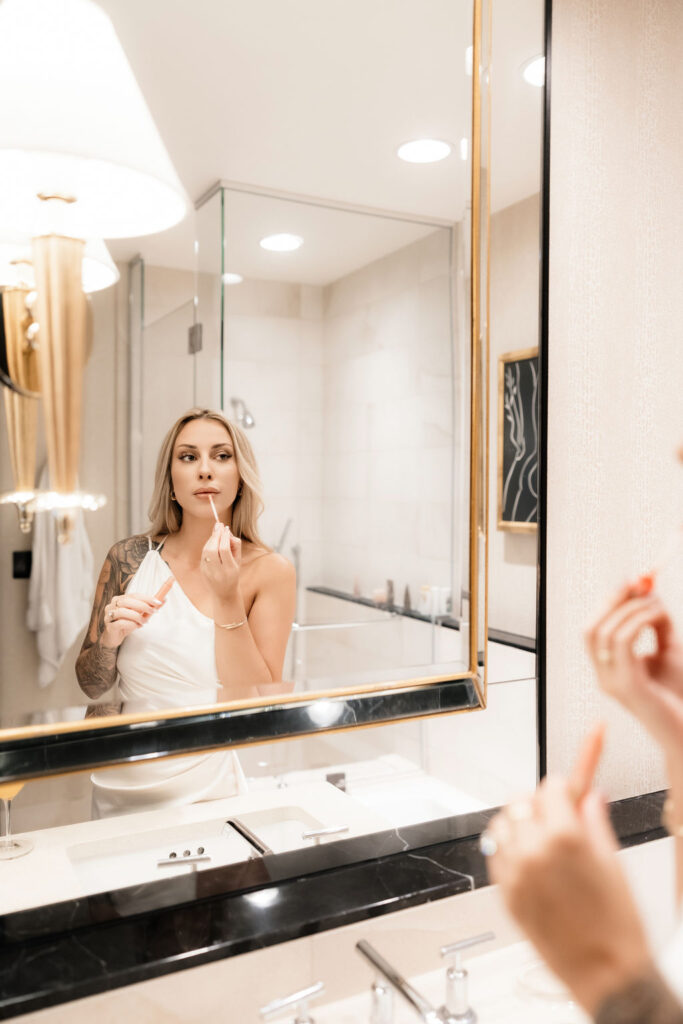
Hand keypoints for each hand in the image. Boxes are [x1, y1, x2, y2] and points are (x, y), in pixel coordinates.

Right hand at [100, 576, 172, 648]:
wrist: (114, 637)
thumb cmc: (127, 623)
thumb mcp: (140, 614)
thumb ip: (150, 607)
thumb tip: (164, 599)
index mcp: (120, 599)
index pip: (134, 595)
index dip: (147, 598)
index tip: (158, 602)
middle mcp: (112, 605)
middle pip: (127, 601)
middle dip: (143, 605)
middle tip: (153, 611)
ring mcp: (109, 615)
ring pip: (122, 611)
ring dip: (137, 616)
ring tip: (144, 622)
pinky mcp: (109, 626)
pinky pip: (120, 623)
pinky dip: (131, 624)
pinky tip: (136, 626)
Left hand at [200, 522, 240, 601]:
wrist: (224, 593)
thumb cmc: (234, 574)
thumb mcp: (238, 561)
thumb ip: (236, 546)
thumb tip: (228, 532)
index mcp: (229, 569)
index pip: (224, 550)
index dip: (224, 537)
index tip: (226, 528)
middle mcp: (218, 571)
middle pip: (212, 549)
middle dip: (215, 535)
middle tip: (219, 525)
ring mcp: (208, 571)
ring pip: (206, 551)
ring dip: (211, 539)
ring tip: (217, 531)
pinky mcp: (202, 570)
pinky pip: (204, 554)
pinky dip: (208, 545)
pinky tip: (213, 540)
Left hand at [485, 729, 651, 1014]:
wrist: (605, 973)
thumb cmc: (616, 925)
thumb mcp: (612, 862)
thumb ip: (595, 822)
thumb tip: (590, 797)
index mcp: (566, 837)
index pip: (551, 786)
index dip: (563, 788)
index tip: (567, 794)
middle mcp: (534, 851)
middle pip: (520, 802)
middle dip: (537, 804)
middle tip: (553, 817)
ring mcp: (515, 873)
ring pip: (501, 825)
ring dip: (517, 825)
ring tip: (537, 838)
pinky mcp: (505, 894)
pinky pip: (494, 855)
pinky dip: (506, 850)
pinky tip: (526, 860)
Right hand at [585, 582, 682, 759]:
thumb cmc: (680, 695)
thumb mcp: (669, 651)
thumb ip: (658, 625)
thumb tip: (651, 595)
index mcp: (608, 670)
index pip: (593, 630)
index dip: (609, 602)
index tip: (631, 582)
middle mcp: (604, 677)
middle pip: (591, 629)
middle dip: (612, 601)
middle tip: (636, 583)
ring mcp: (612, 682)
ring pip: (604, 632)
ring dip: (630, 609)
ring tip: (655, 604)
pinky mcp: (628, 686)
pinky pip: (622, 643)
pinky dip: (638, 621)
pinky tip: (657, 616)